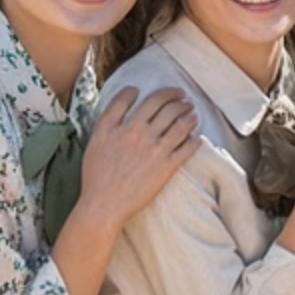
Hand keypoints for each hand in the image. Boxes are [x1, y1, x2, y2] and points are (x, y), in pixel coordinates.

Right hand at [78, 85, 197, 223]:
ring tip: (193, 112)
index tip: (165, 92)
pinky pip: (186, 149)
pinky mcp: (166, 168)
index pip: (141, 99)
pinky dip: (194, 141)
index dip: (157, 92)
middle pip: (164, 107)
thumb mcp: (96, 137)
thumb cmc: (96, 173)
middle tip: (184, 96)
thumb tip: (129, 93)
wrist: (105, 203)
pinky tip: (197, 138)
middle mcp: (139, 134)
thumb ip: (110, 114)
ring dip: (188, 115)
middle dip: (177, 98)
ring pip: (178, 124)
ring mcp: (155, 150)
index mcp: (121, 125)